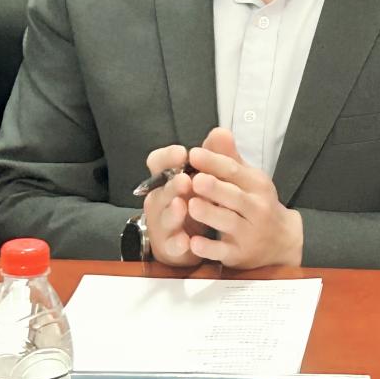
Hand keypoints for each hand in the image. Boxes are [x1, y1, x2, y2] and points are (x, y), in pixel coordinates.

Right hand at [142, 143, 203, 266]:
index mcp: (168, 179)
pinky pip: (172, 245)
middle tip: (186, 180)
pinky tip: (187, 242)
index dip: (167, 158)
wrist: (188, 240)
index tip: (181, 153)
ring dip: (172, 212)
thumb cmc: (195, 200)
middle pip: (162, 190)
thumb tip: (221, 132)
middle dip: (173, 185)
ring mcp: (164, 224)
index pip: (158, 162)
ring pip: (164, 217)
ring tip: (182, 207)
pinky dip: (178, 243)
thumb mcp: (205, 178)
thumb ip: (212, 157)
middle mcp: (161, 199)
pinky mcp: (170, 246)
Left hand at [185, 127, 302, 268]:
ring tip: (191, 205)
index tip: (193, 153)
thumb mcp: (247, 179)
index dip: (214, 162)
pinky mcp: (239, 254)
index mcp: (256, 185)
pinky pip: (223, 251)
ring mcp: (248, 233)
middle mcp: (256, 208)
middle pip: (234, 197)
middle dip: (214, 188)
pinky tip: (193, 242)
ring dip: (210, 214)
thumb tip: (218, 131)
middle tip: (194, 180)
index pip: (234, 171)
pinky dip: (209, 248)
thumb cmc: (256, 203)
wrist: (281, 242)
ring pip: (228, 222)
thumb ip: (228, 157)